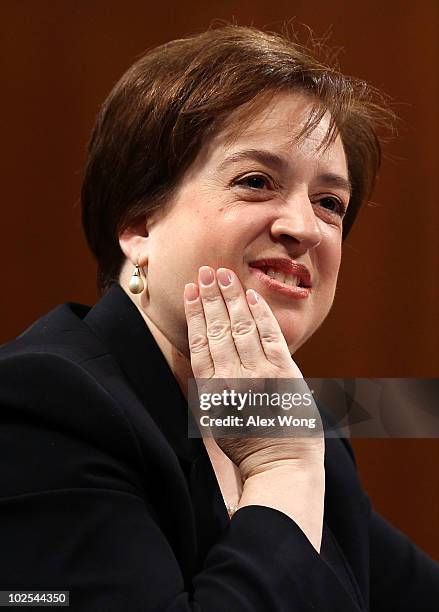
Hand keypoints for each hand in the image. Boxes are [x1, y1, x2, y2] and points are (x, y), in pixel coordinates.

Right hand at [184, 266, 323, 480]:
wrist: (281, 466)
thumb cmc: (248, 447)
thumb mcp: (216, 421)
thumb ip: (208, 388)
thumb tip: (203, 357)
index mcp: (212, 392)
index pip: (200, 343)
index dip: (195, 314)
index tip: (191, 291)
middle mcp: (233, 379)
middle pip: (218, 329)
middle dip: (211, 297)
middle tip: (205, 271)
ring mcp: (260, 374)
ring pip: (241, 327)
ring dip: (232, 299)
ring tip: (224, 275)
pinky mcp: (285, 373)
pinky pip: (270, 336)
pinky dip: (261, 314)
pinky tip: (251, 296)